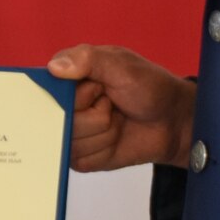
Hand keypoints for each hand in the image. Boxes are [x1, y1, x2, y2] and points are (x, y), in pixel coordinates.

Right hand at [48, 45, 195, 171]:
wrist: (173, 121)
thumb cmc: (149, 87)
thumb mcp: (121, 65)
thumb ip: (88, 59)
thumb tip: (54, 67)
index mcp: (68, 78)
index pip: (46, 90)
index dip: (73, 94)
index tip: (97, 90)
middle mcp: (64, 106)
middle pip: (59, 119)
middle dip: (94, 113)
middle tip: (112, 101)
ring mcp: (71, 133)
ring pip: (71, 141)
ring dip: (103, 131)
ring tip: (117, 119)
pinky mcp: (80, 157)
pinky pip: (80, 160)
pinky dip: (104, 150)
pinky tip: (116, 138)